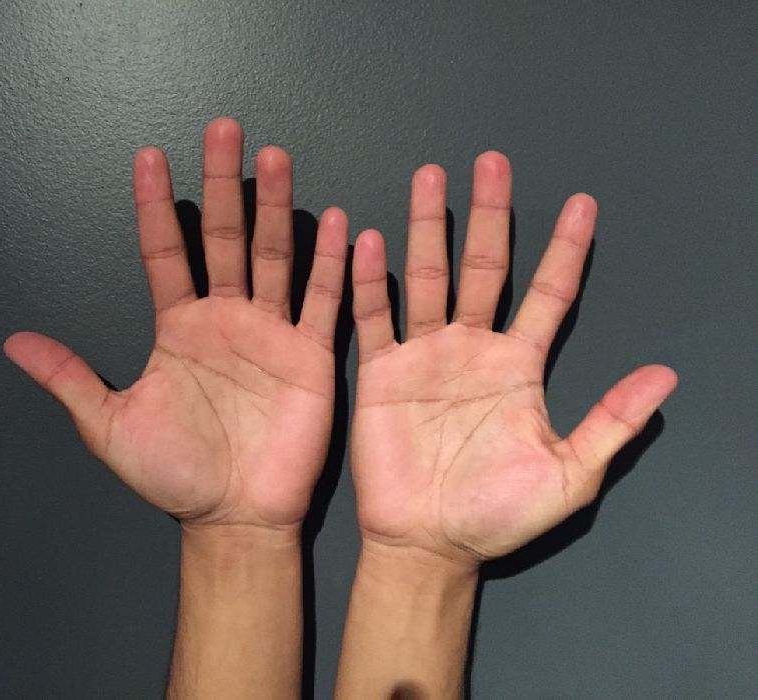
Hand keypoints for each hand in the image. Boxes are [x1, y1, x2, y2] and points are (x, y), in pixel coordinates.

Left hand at [4, 118, 347, 529]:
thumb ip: (70, 379)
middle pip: (225, 239)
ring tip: (277, 159)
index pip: (165, 254)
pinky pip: (322, 304)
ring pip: (274, 257)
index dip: (156, 207)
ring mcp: (270, 333)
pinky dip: (332, 267)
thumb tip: (12, 340)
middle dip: (225, 184)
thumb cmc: (174, 474)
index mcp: (178, 328)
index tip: (148, 158)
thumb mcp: (110, 426)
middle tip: (224, 129)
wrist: (233, 517)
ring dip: (276, 208)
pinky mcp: (309, 356)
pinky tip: (339, 225)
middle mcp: (225, 318)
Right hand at [350, 154, 676, 566]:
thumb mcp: (569, 474)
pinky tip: (369, 239)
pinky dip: (371, 282)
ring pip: (428, 277)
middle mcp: (473, 348)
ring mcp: (424, 355)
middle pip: (485, 267)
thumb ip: (611, 422)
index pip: (548, 294)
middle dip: (491, 215)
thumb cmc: (497, 516)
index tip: (583, 204)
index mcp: (519, 367)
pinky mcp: (381, 373)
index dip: (566, 250)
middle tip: (493, 163)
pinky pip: (376, 318)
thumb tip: (665, 376)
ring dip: (429, 228)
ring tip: (431, 178)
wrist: (429, 543)